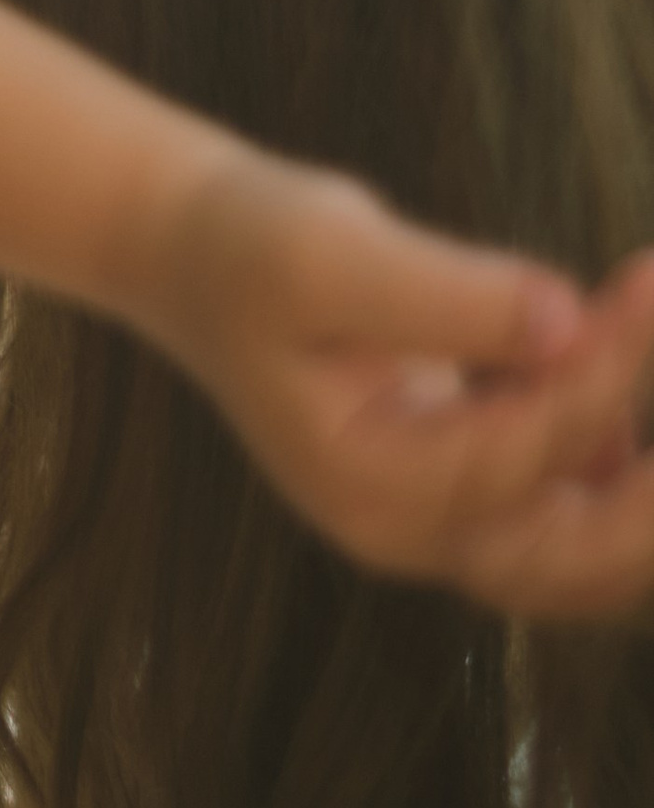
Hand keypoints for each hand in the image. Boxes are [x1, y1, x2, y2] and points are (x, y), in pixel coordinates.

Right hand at [146, 146, 653, 620]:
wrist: (198, 252)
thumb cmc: (252, 246)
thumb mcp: (331, 253)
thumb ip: (447, 294)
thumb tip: (568, 323)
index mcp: (366, 485)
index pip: (519, 455)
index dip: (596, 377)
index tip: (643, 291)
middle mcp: (404, 527)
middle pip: (565, 561)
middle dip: (648, 506)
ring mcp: (432, 517)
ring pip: (575, 558)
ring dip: (640, 506)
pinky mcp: (456, 483)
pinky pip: (559, 518)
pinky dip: (615, 483)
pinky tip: (629, 401)